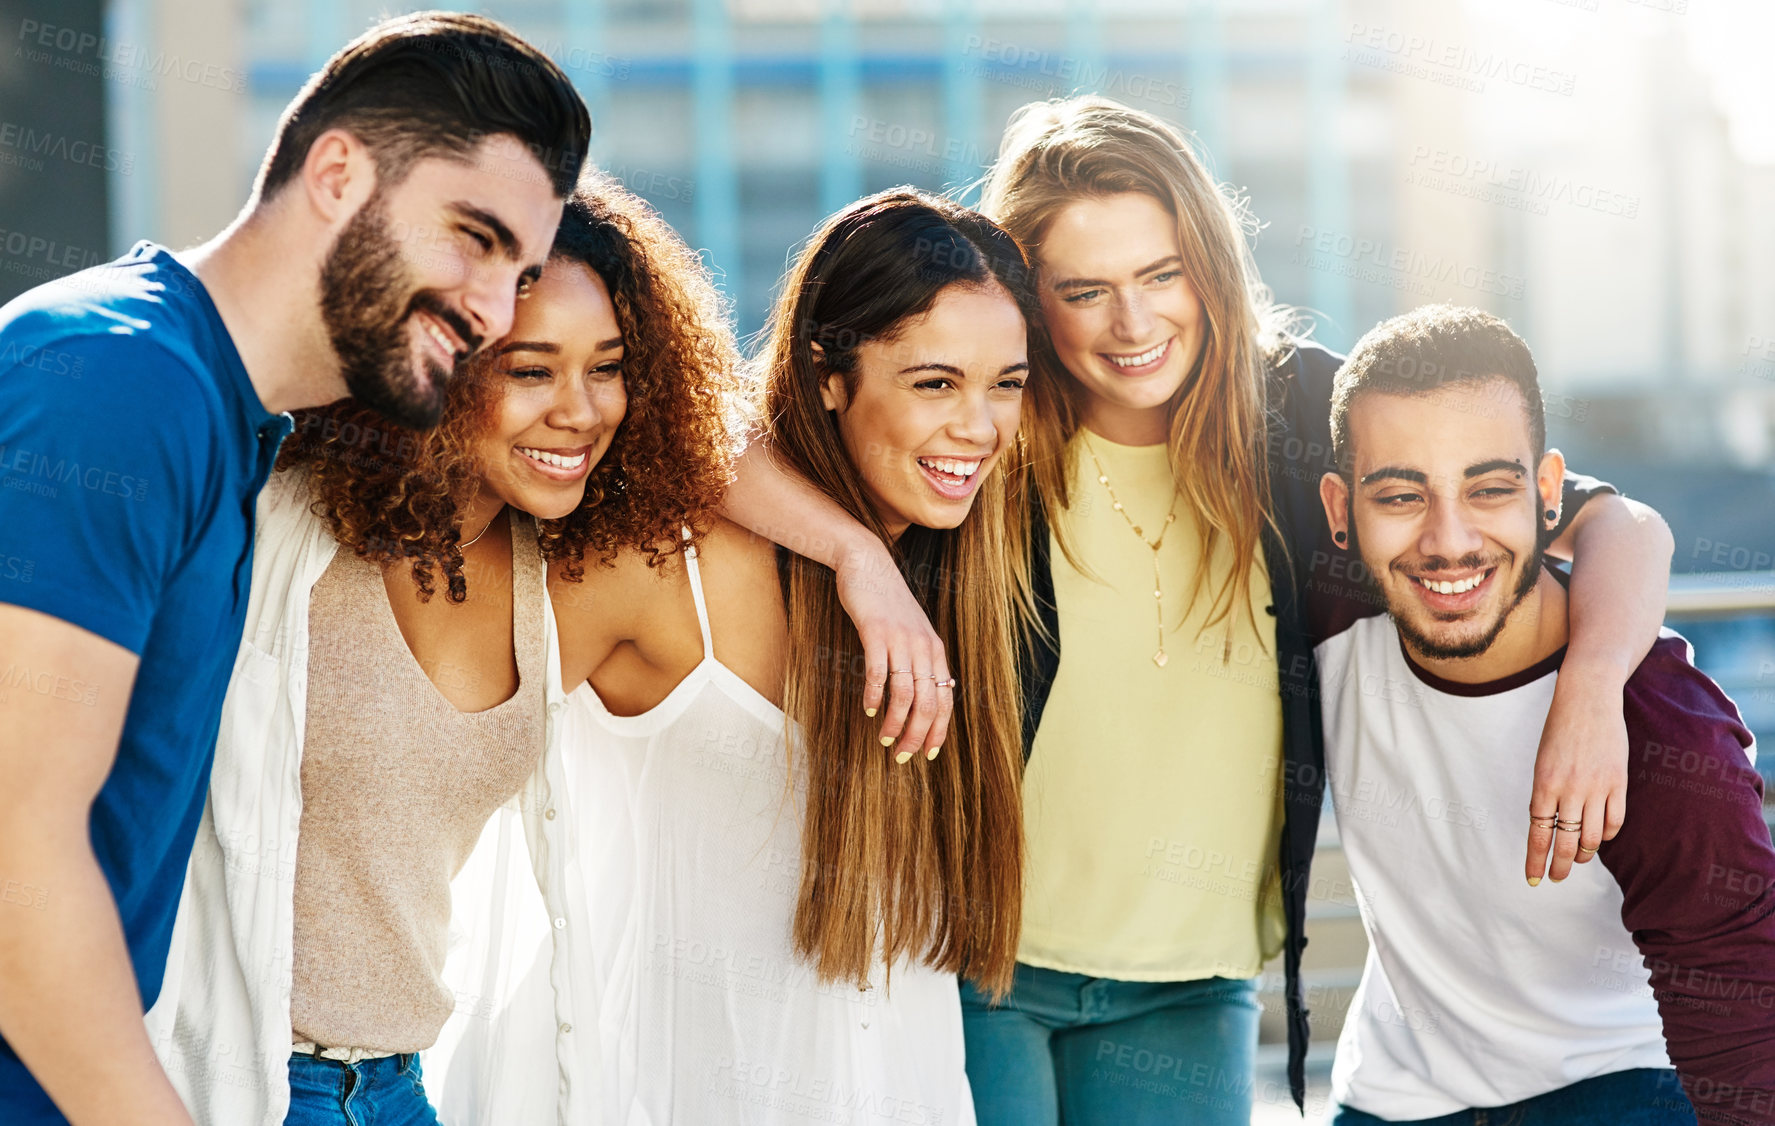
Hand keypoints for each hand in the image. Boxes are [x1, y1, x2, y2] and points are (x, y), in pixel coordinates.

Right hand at [833, 540, 951, 762]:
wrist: (868, 565)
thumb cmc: (887, 605)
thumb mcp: (912, 634)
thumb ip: (919, 662)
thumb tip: (920, 699)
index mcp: (935, 652)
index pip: (945, 700)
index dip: (937, 730)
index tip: (926, 754)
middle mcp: (923, 647)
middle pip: (928, 703)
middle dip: (916, 735)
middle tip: (902, 756)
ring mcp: (900, 639)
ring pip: (905, 693)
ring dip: (896, 722)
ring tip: (885, 740)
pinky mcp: (876, 632)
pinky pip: (879, 672)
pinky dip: (875, 696)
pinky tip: (869, 710)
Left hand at [1526, 662, 1627, 884]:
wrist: (1588, 701)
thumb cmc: (1559, 731)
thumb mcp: (1542, 763)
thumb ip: (1545, 795)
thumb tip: (1548, 826)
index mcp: (1544, 784)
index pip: (1538, 833)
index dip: (1536, 859)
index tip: (1533, 878)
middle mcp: (1570, 789)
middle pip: (1565, 841)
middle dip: (1559, 865)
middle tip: (1556, 877)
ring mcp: (1597, 787)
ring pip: (1591, 836)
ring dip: (1583, 854)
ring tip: (1576, 860)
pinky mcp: (1618, 783)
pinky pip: (1614, 821)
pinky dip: (1606, 835)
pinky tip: (1599, 839)